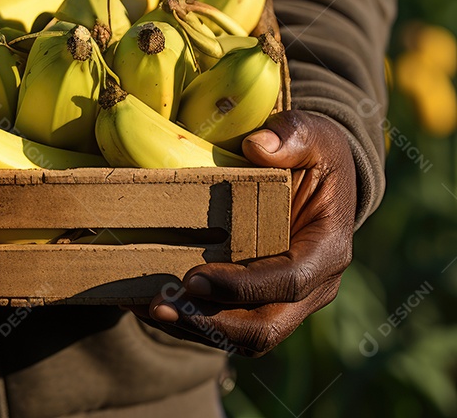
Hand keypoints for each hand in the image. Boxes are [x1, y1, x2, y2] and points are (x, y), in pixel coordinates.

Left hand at [126, 110, 356, 356]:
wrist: (319, 176)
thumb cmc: (314, 154)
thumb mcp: (312, 135)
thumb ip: (292, 136)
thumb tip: (258, 146)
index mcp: (326, 250)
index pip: (289, 282)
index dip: (242, 287)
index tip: (195, 278)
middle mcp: (311, 286)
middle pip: (265, 326)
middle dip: (211, 323)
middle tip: (161, 305)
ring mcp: (285, 300)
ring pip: (243, 336)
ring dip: (193, 328)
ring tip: (148, 307)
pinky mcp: (259, 301)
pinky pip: (226, 325)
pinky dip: (188, 320)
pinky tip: (146, 304)